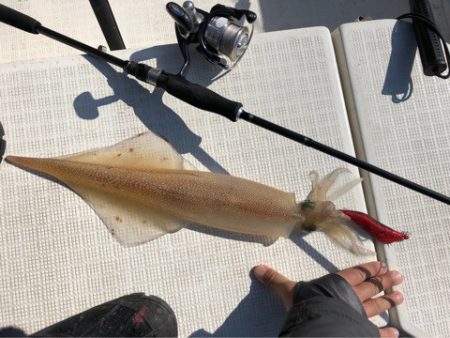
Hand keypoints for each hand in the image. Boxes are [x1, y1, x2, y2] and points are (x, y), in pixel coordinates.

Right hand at [253, 261, 403, 337]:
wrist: (317, 324)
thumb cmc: (306, 305)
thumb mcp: (288, 290)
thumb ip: (275, 280)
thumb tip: (257, 269)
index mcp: (336, 284)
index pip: (355, 273)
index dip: (367, 269)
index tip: (380, 264)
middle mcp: (351, 297)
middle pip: (371, 287)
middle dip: (384, 281)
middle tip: (398, 276)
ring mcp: (358, 316)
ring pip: (377, 306)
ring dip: (389, 301)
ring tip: (400, 296)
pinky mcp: (360, 333)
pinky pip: (376, 333)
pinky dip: (386, 332)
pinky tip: (394, 331)